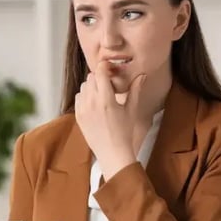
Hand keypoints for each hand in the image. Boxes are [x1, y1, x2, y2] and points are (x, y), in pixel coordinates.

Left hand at [74, 60, 147, 179]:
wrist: (112, 153)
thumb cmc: (124, 132)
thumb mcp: (131, 110)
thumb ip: (135, 90)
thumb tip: (142, 75)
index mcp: (106, 100)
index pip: (100, 73)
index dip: (105, 67)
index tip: (111, 69)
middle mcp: (91, 103)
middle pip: (91, 78)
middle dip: (100, 77)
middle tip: (110, 84)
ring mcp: (83, 109)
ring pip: (84, 86)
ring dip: (92, 86)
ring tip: (103, 94)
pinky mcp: (78, 116)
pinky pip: (78, 97)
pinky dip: (85, 96)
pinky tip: (95, 103)